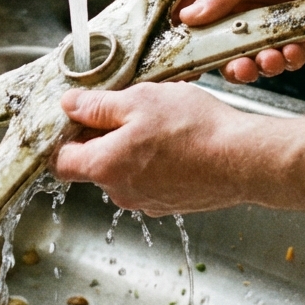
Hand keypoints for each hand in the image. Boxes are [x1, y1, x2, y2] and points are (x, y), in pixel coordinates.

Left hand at [54, 83, 252, 214]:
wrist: (243, 160)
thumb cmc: (193, 129)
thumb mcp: (138, 101)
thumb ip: (98, 106)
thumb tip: (69, 106)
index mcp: (104, 166)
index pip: (61, 162)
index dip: (64, 137)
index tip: (77, 118)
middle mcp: (120, 192)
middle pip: (95, 164)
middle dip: (105, 137)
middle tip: (130, 109)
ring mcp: (147, 201)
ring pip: (125, 171)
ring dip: (134, 148)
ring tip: (162, 123)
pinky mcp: (171, 204)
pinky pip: (151, 180)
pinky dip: (157, 162)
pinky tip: (179, 142)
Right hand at [174, 0, 304, 84]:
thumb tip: (189, 16)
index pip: (191, 12)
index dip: (181, 35)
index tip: (176, 54)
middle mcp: (243, 7)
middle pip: (217, 45)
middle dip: (220, 60)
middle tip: (229, 65)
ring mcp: (269, 25)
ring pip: (249, 59)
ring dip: (253, 66)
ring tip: (263, 61)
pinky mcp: (298, 38)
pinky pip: (284, 59)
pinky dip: (285, 60)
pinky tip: (289, 51)